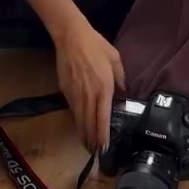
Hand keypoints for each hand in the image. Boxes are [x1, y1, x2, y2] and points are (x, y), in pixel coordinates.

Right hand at [55, 18, 125, 150]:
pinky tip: (79, 124)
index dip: (103, 135)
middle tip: (96, 151)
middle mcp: (89, 95)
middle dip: (93, 139)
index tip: (105, 147)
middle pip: (90, 124)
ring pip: (79, 119)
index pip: (103, 118)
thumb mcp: (115, 58)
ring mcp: (75, 94)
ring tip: (87, 144)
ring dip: (83, 133)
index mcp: (104, 88)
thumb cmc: (95, 45)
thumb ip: (121, 76)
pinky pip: (72, 110)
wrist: (71, 37)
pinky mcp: (65, 90)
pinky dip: (76, 120)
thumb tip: (123, 90)